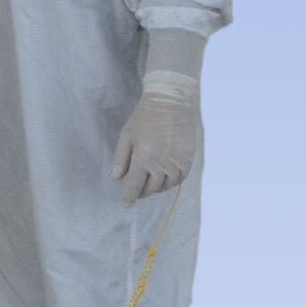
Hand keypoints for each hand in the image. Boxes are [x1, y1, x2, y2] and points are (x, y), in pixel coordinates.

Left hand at [110, 75, 200, 203]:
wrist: (171, 102)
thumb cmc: (144, 117)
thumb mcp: (127, 135)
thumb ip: (121, 158)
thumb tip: (117, 178)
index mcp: (144, 158)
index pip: (135, 186)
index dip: (129, 197)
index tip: (126, 204)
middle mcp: (161, 164)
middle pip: (151, 188)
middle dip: (142, 192)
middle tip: (136, 191)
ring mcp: (176, 163)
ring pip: (166, 186)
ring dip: (156, 188)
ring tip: (149, 184)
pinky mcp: (188, 159)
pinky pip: (179, 179)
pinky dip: (171, 182)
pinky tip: (164, 179)